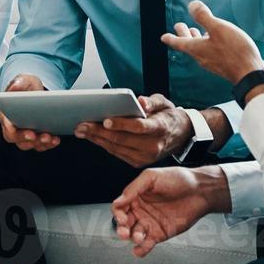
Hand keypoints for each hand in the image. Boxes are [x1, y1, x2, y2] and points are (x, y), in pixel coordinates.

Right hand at [0, 74, 60, 151]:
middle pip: (15, 138)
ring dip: (38, 143)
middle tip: (34, 135)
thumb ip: (19, 83)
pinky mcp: (36, 137)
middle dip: (25, 138)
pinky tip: (55, 139)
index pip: (5, 124)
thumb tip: (15, 86)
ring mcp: (24, 133)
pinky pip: (40, 145)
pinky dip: (48, 144)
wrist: (37, 93)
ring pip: (28, 144)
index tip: (14, 128)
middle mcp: (13, 126)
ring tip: (49, 137)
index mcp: (6, 113)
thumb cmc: (27, 87)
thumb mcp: (24, 80)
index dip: (8, 127)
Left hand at [75, 94, 191, 167]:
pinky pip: (117, 153)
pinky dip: (103, 144)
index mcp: (160, 128)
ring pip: (116, 148)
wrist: (180, 136)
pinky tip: (93, 137)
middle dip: (99, 132)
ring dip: (97, 139)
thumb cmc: (168, 117)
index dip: (122, 124)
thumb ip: (152, 101)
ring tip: (82, 130)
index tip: (106, 120)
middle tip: (83, 125)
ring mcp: (145, 157)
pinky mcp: (138, 162)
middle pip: (122, 139)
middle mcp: (153, 146)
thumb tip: (141, 101)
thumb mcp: (164, 103)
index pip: (139, 127)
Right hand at [112, 164, 231, 257]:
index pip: (119, 207)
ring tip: (138, 237)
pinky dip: (141, 249)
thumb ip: (134, 188)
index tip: (123, 217)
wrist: (200, 191)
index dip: (118, 213)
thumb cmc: (179, 179)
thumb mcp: (152, 177)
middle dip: (122, 229)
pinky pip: (147, 244)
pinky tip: (139, 250)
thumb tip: (118, 201)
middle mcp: (141, 210)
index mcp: (136, 196)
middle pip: (124, 223)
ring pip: (134, 234)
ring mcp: (150, 223)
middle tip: (125, 232)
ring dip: (132, 238)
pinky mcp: (160, 233)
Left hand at [161, 0, 263, 85]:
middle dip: (183, 34)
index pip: (179, 42)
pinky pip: (211, 51)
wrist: (250, 74)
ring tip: (195, 30)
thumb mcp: (218, 28)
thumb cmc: (234, 51)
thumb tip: (192, 5)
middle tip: (179, 26)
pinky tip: (215, 39)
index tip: (163, 37)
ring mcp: (213, 61)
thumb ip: (204, 17)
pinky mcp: (223, 64)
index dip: (171, 38)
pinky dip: (208, 43)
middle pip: (189, 44)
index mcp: (197, 49)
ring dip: (196, 38)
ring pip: (200, 48)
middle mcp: (203, 57)